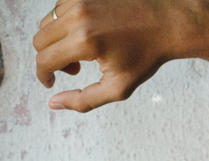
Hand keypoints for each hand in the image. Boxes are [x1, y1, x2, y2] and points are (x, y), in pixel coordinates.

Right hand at [33, 0, 208, 111]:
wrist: (168, 23)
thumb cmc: (146, 57)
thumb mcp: (118, 88)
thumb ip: (83, 101)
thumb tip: (53, 102)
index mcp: (84, 41)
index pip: (43, 60)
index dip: (43, 76)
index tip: (51, 82)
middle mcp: (78, 16)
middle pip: (39, 40)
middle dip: (50, 59)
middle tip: (75, 69)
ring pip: (47, 23)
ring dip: (58, 41)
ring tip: (84, 52)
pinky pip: (60, 8)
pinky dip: (67, 24)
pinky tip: (89, 33)